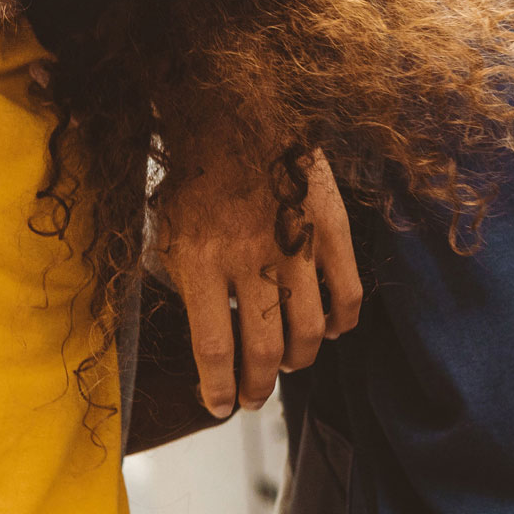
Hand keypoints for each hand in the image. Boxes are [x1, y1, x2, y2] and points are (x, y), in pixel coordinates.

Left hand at [153, 146, 361, 417]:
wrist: (236, 109)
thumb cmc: (197, 170)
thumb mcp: (167, 226)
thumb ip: (181, 279)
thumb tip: (194, 328)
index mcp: (200, 259)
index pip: (213, 348)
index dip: (216, 388)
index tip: (217, 405)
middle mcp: (249, 260)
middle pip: (262, 350)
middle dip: (256, 386)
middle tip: (252, 397)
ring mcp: (295, 246)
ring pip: (306, 333)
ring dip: (297, 361)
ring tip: (287, 367)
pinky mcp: (330, 231)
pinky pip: (347, 295)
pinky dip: (341, 324)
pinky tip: (329, 332)